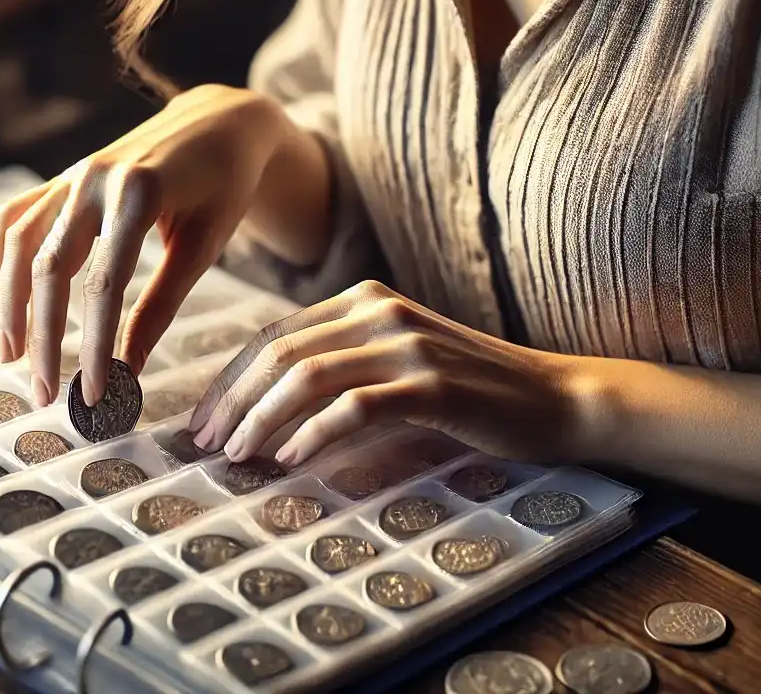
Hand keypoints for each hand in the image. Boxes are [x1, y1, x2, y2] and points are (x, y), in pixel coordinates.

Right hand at [0, 85, 309, 406]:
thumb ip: (162, 303)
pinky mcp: (63, 178)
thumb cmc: (224, 187)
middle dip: (42, 337)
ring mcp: (72, 175)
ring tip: (9, 356)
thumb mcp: (204, 245)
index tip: (92, 393)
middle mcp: (95, 180)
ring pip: (20, 241)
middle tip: (44, 394)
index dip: (92, 344)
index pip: (103, 285)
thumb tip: (131, 368)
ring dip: (9, 303)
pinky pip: (16, 217)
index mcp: (139, 194)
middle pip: (50, 267)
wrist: (219, 123)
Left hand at [186, 281, 586, 467]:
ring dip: (261, 421)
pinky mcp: (431, 385)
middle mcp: (379, 311)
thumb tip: (266, 409)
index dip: (230, 380)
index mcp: (364, 299)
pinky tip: (292, 460)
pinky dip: (313, 434)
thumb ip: (344, 366)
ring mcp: (406, 345)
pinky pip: (353, 407)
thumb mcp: (399, 360)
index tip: (203, 423)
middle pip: (279, 353)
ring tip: (240, 458)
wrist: (557, 399)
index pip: (274, 335)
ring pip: (306, 377)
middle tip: (208, 446)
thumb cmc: (473, 391)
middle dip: (232, 402)